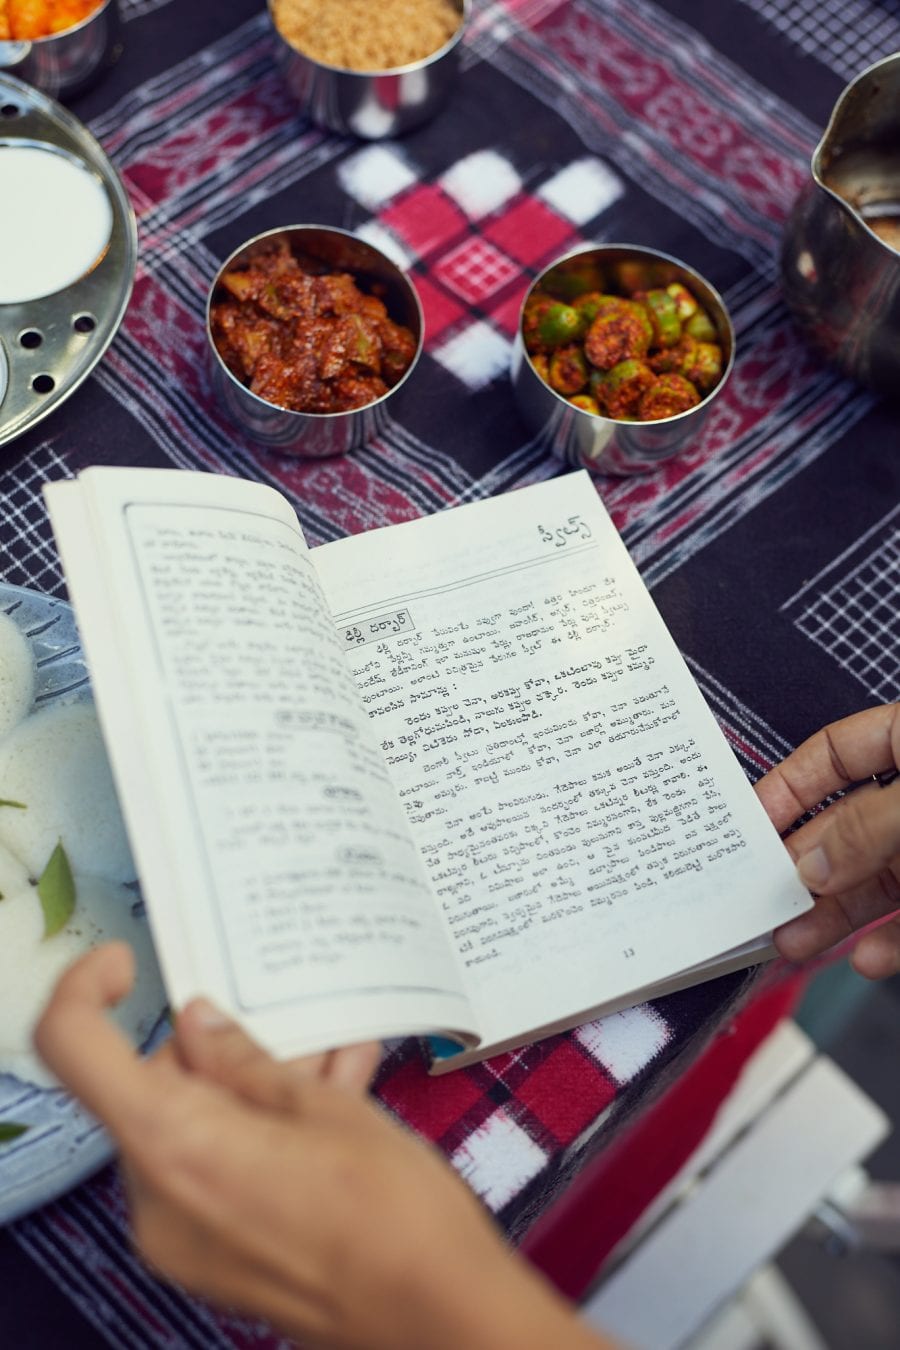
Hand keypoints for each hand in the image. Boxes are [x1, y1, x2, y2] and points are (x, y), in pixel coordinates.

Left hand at [35, 943, 609, 1349]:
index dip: (86, 989)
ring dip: (250, 1090)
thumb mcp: (324, 1104)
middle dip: (213, 1049)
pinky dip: (257, 1136)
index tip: (123, 965)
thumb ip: (246, 1058)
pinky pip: (215, 1174)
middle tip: (285, 1019)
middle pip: (148, 1090)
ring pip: (190, 1129)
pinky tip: (331, 1100)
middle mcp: (159, 1200)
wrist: (439, 1317)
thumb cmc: (391, 1210)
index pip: (76, 1049)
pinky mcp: (215, 1260)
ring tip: (332, 1059)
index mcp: (176, 1145)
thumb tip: (197, 1021)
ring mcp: (184, 1240)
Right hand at [755, 705, 899, 977]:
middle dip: (804, 867)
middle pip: (846, 828)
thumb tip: (811, 863)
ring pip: (874, 881)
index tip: (748, 826)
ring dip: (833, 915)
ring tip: (792, 942)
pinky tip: (866, 958)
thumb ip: (869, 826)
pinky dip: (889, 942)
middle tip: (761, 898)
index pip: (835, 754)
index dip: (789, 786)